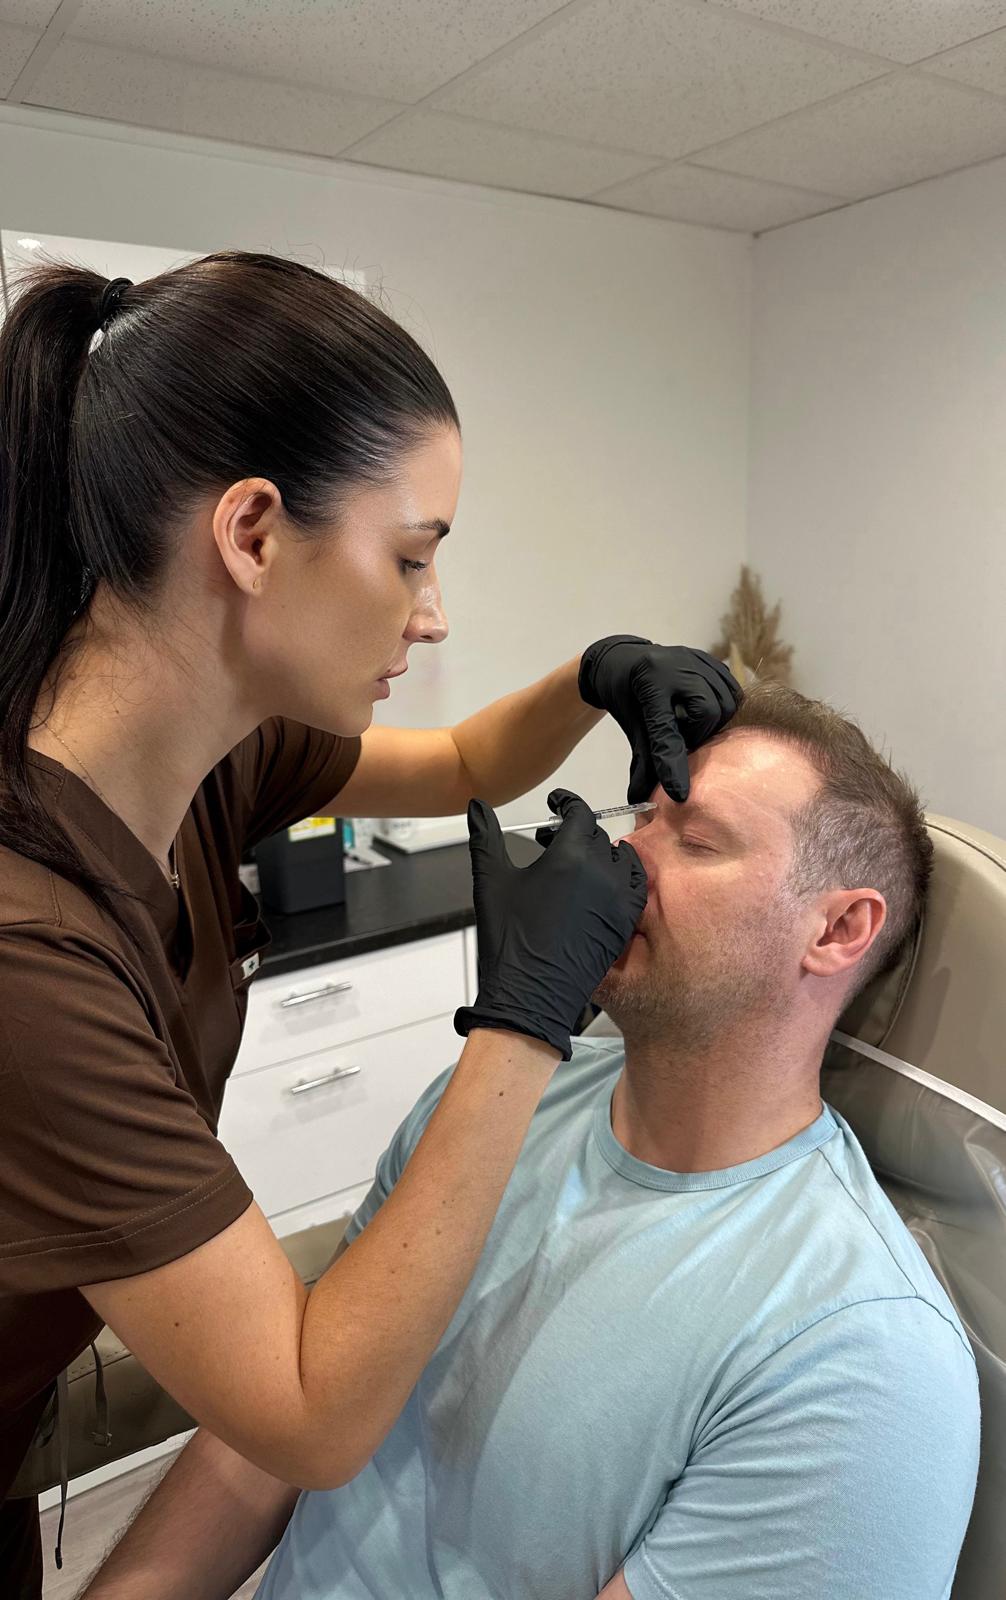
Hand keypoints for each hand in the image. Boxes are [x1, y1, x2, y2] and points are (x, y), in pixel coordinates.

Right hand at [454, 789, 646, 1060]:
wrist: (530, 994)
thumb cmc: (509, 940)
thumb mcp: (491, 880)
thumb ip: (485, 836)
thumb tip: (476, 806)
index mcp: (570, 857)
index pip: (580, 814)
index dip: (567, 804)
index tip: (557, 804)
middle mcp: (602, 874)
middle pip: (597, 836)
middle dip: (576, 831)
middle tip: (552, 839)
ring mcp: (619, 900)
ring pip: (621, 859)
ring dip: (603, 852)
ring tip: (580, 861)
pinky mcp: (624, 922)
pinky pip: (635, 887)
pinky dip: (623, 877)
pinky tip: (603, 884)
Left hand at [578, 637, 741, 802]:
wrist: (624, 660)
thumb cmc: (626, 695)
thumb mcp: (630, 726)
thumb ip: (641, 761)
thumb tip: (641, 799)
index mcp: (650, 683)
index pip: (666, 731)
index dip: (673, 764)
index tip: (680, 794)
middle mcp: (677, 666)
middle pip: (708, 713)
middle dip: (699, 735)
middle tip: (684, 741)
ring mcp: (696, 659)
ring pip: (726, 702)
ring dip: (713, 724)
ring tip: (694, 727)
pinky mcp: (710, 659)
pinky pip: (732, 690)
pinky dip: (724, 708)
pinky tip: (706, 713)